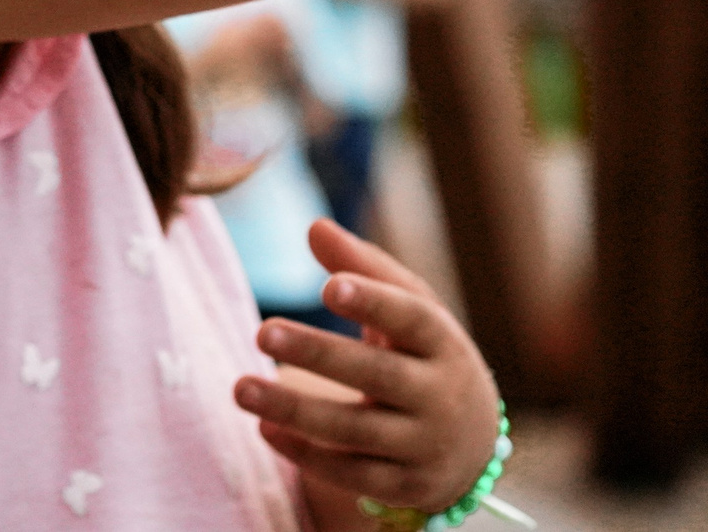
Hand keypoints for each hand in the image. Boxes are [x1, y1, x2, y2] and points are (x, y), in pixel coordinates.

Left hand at [234, 220, 500, 514]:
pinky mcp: (405, 486)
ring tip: (240, 387)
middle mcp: (440, 396)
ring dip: (295, 410)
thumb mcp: (407, 307)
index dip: (374, 302)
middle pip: (378, 374)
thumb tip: (314, 226)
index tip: (329, 285)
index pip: (412, 319)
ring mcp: (424, 445)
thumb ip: (362, 267)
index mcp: (443, 343)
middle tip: (262, 330)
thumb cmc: (421, 353)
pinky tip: (264, 428)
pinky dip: (307, 455)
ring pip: (356, 431)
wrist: (472, 444)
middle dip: (319, 354)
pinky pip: (352, 474)